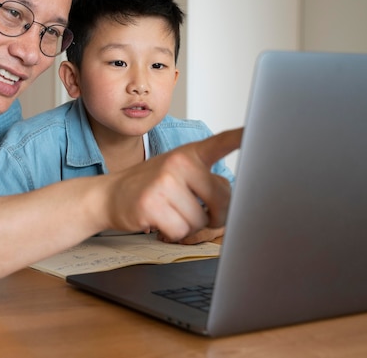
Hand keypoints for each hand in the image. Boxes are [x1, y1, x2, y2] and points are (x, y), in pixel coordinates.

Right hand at [104, 128, 242, 241]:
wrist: (108, 196)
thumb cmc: (149, 187)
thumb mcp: (176, 172)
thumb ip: (204, 180)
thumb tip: (235, 203)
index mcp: (189, 153)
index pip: (221, 143)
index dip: (243, 137)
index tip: (258, 132)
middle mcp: (178, 163)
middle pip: (222, 199)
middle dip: (215, 215)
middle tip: (196, 212)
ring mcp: (164, 182)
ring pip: (200, 220)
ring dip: (189, 226)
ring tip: (170, 214)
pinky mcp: (151, 204)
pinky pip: (181, 231)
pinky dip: (173, 234)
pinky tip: (159, 221)